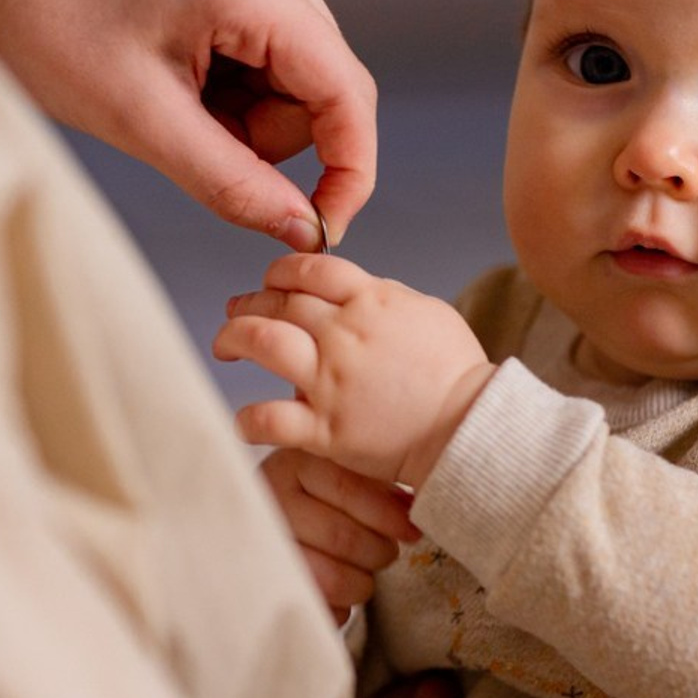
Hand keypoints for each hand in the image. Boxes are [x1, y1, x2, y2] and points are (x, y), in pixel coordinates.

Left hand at [0, 0, 376, 250]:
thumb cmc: (49, 31)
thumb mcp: (142, 123)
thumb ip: (234, 182)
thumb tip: (307, 232)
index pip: (346, 94)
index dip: (349, 171)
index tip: (319, 230)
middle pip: (323, 91)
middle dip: (266, 138)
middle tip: (186, 137)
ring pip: (298, 81)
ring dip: (245, 117)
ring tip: (170, 103)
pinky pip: (271, 59)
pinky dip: (232, 92)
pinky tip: (175, 78)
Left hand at [214, 255, 494, 488]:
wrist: (471, 428)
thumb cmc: (455, 371)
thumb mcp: (426, 311)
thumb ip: (383, 295)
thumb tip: (351, 291)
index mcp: (370, 300)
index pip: (308, 268)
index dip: (281, 271)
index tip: (272, 282)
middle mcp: (343, 334)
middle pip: (278, 301)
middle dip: (249, 303)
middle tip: (237, 311)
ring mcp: (331, 380)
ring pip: (262, 341)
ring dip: (234, 337)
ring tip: (226, 346)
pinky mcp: (326, 429)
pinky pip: (270, 419)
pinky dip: (249, 419)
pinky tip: (243, 419)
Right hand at [259, 449, 418, 624]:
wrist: (274, 528)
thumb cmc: (324, 501)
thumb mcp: (346, 476)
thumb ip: (375, 484)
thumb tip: (411, 507)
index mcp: (294, 462)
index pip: (347, 488)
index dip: (386, 515)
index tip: (412, 532)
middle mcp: (270, 498)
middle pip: (342, 536)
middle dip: (377, 553)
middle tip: (384, 554)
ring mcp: (264, 543)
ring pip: (332, 578)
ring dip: (360, 584)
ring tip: (363, 576)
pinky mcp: (268, 586)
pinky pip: (317, 607)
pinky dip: (338, 608)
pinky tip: (339, 596)